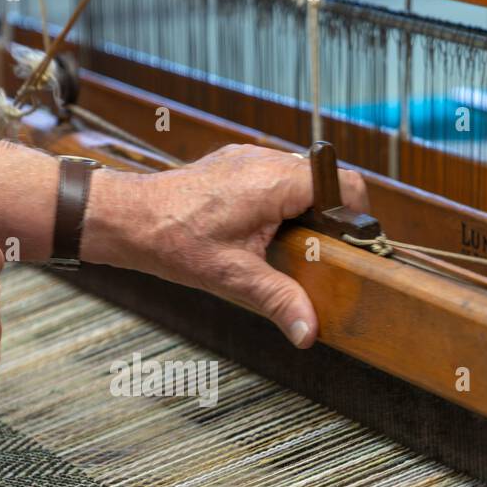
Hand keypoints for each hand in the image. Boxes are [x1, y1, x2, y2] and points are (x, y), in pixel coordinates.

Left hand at [81, 144, 368, 347]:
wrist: (130, 219)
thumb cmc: (175, 241)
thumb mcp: (233, 277)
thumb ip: (279, 300)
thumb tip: (309, 331)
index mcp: (275, 182)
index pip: (344, 184)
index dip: (355, 214)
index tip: (349, 244)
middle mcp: (265, 160)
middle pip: (324, 181)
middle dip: (326, 217)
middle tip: (315, 253)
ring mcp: (249, 156)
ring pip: (299, 176)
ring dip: (301, 208)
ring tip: (285, 244)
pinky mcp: (235, 161)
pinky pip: (273, 175)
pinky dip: (276, 200)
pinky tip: (259, 230)